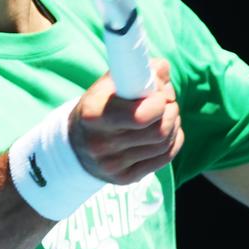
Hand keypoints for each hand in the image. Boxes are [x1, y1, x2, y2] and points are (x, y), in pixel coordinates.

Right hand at [69, 58, 183, 184]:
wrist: (76, 145)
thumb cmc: (99, 107)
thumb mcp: (108, 84)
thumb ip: (136, 70)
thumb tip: (162, 72)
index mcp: (94, 116)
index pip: (141, 116)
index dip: (159, 101)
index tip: (158, 93)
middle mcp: (101, 144)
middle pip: (158, 131)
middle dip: (171, 112)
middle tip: (166, 102)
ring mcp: (113, 165)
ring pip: (164, 144)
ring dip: (173, 125)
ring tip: (164, 115)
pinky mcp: (125, 178)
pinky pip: (164, 158)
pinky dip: (172, 141)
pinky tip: (165, 132)